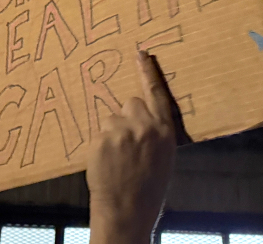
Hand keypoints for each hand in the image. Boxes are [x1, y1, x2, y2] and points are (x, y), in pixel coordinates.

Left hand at [87, 51, 177, 243]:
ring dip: (112, 133)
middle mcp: (144, 126)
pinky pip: (98, 133)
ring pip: (111, 119)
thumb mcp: (164, 157)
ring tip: (117, 159)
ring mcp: (120, 131)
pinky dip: (100, 146)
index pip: (156, 93)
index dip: (148, 71)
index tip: (140, 52)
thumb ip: (155, 133)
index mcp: (164, 131)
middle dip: (127, 117)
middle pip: (130, 103)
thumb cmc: (149, 187)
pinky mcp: (100, 138)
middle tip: (127, 142)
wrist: (127, 209)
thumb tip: (143, 120)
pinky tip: (106, 163)